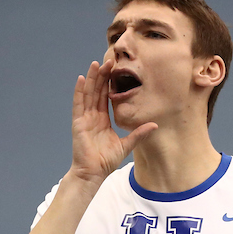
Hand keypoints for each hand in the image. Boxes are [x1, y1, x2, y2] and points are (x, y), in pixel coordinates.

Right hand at [69, 58, 156, 184]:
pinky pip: (78, 104)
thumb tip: (155, 125)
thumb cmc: (106, 161)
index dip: (110, 83)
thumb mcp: (126, 145)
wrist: (93, 173)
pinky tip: (81, 78)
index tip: (116, 70)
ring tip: (96, 64)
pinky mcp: (78, 122)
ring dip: (91, 79)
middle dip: (102, 76)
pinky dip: (79, 91)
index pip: (106, 97)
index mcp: (103, 119)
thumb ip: (138, 134)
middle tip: (109, 60)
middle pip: (96, 91)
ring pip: (88, 94)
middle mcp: (92, 116)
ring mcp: (84, 118)